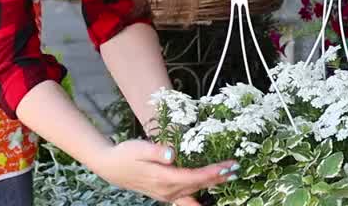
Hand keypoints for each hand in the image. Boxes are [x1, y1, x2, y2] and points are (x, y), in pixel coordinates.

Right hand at [90, 139, 238, 205]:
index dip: (212, 172)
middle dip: (218, 178)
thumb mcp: (140, 147)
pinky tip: (209, 194)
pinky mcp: (165, 195)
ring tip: (229, 176)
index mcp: (163, 178)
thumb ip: (157, 151)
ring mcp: (166, 195)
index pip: (194, 176)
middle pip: (198, 186)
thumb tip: (172, 154)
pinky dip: (199, 198)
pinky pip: (186, 200)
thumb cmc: (126, 154)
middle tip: (236, 168)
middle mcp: (167, 190)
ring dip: (212, 186)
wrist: (111, 167)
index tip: (227, 166)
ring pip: (194, 193)